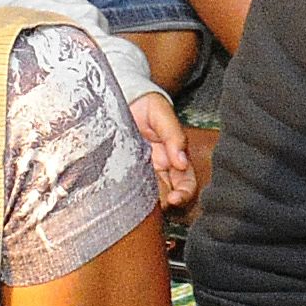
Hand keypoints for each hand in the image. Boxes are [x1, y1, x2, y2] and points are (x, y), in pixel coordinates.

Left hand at [128, 90, 198, 208]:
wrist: (120, 99)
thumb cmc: (146, 105)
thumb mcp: (162, 114)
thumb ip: (174, 135)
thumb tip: (182, 161)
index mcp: (174, 158)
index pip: (185, 183)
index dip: (184, 194)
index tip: (174, 199)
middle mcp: (160, 169)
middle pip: (167, 195)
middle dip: (163, 205)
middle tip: (154, 206)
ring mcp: (141, 173)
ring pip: (148, 197)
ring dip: (146, 204)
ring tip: (137, 204)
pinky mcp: (123, 173)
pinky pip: (128, 190)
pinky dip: (127, 198)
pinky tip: (122, 198)